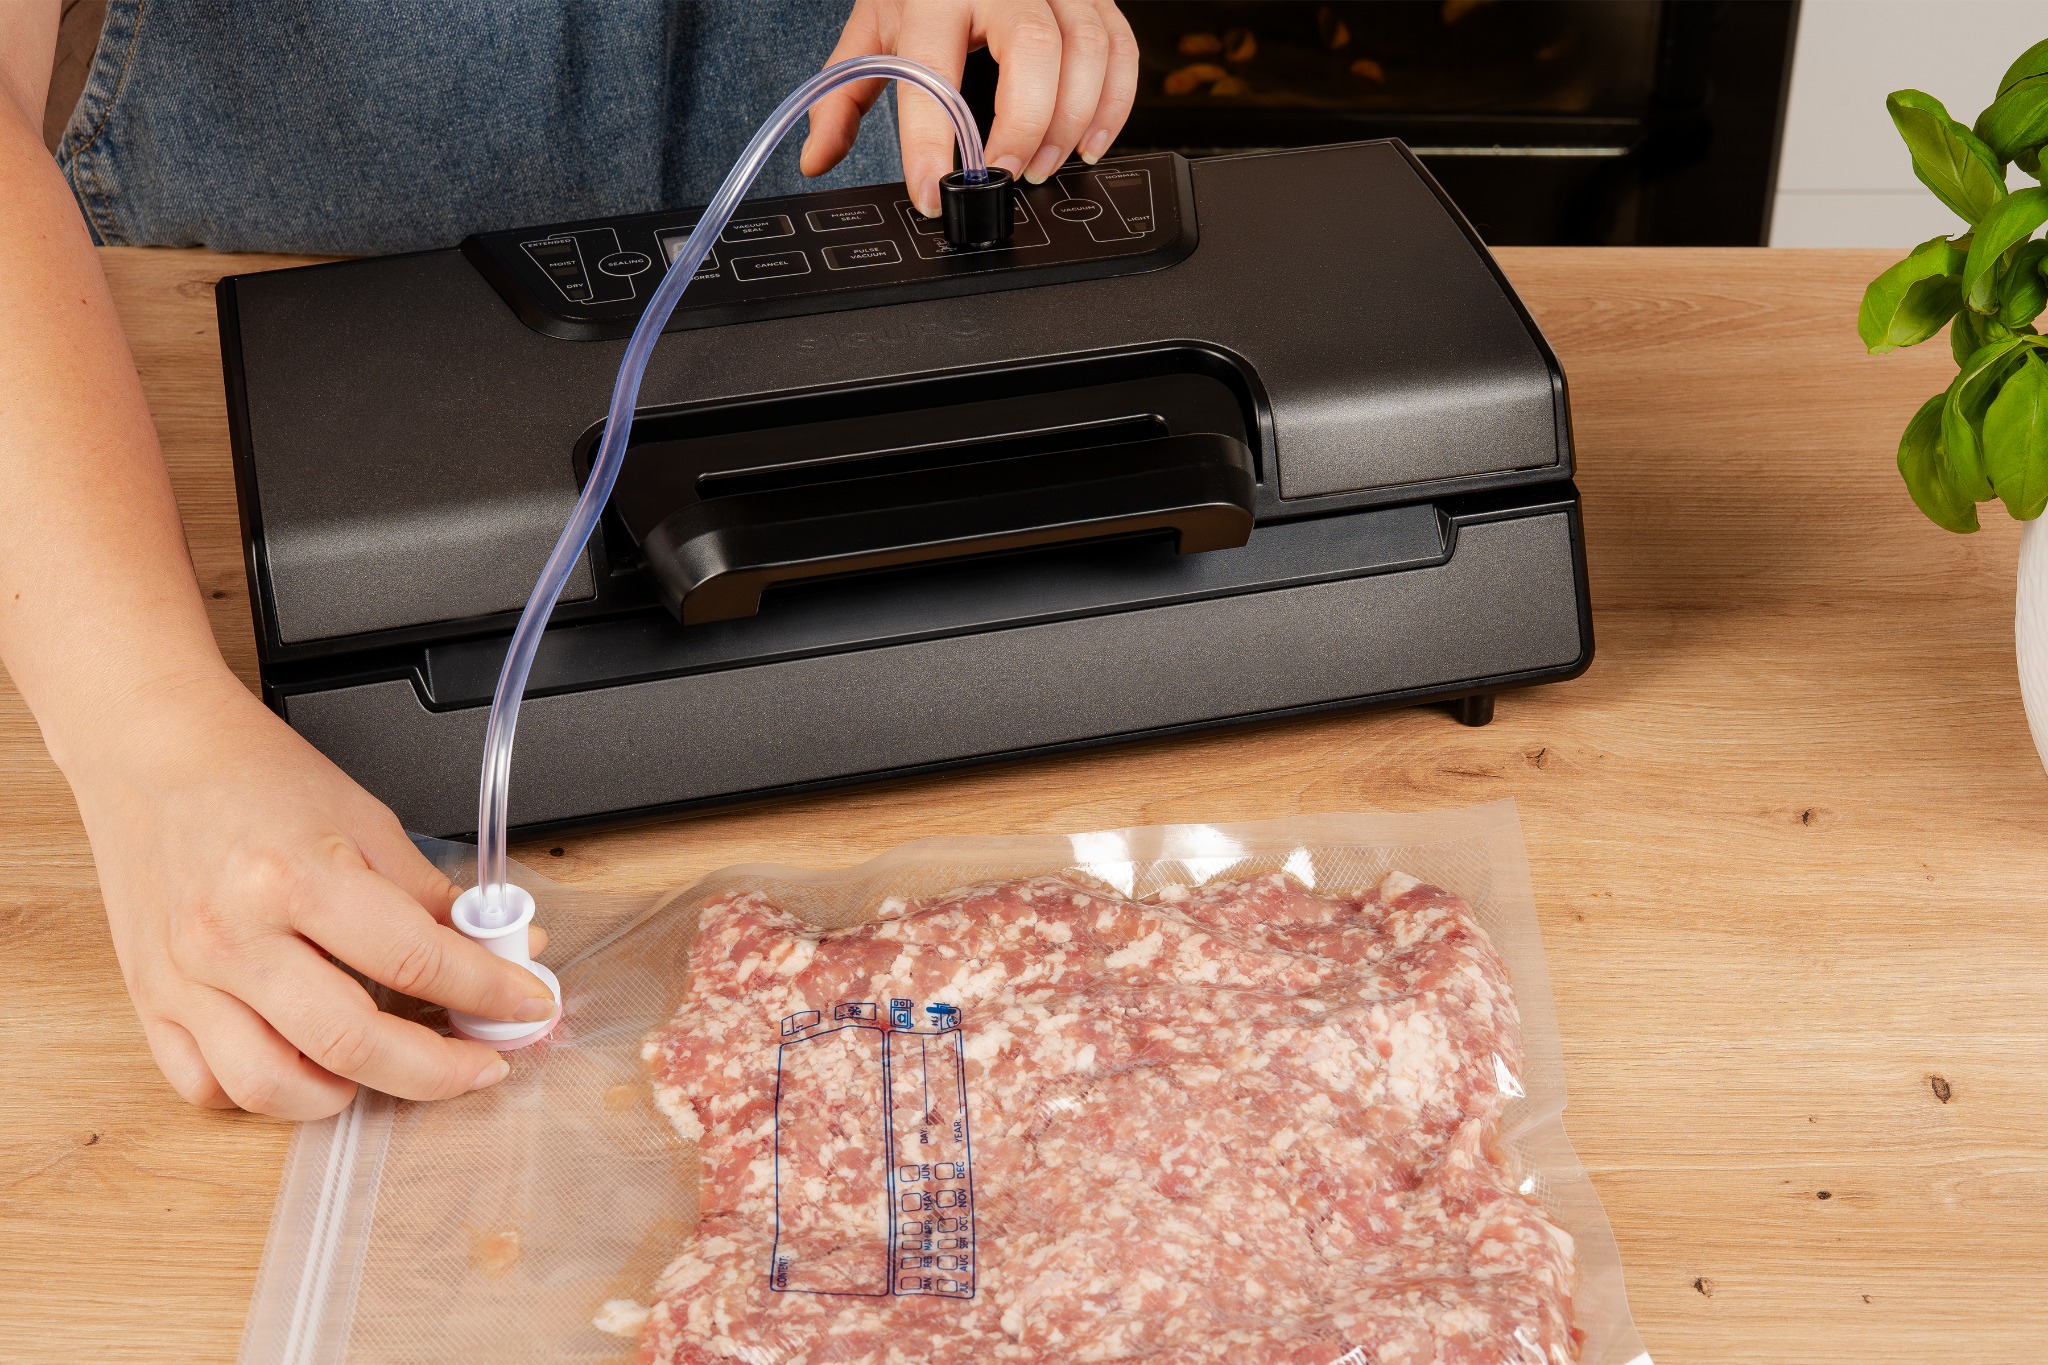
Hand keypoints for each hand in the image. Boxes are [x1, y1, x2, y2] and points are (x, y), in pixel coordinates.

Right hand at [69, 670, 557, 1119]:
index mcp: (295, 877)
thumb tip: (509, 944)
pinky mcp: (152, 999)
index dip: (487, 990)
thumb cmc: (255, 775)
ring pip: (273, 1086)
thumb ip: (432, 895)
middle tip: (483, 1062)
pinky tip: (307, 1065)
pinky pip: (207, 1084)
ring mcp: (185, 976)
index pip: (414, 960)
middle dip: (438, 1069)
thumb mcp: (364, 819)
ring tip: (393, 1068)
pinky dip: (266, 1092)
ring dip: (349, 1095)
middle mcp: (233, 935)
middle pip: (350, 1042)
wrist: (152, 750)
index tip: (528, 1003)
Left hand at [801, 0, 1137, 216]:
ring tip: (1045, 165)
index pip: (935, 69)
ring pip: (1088, 50)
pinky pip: (1120, 47)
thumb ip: (845, 90)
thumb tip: (818, 155)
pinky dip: (1115, 103)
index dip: (932, 141)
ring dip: (1073, 121)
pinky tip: (1089, 142)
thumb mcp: (874, 23)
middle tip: (1008, 175)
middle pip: (1037, 52)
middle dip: (1027, 126)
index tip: (932, 191)